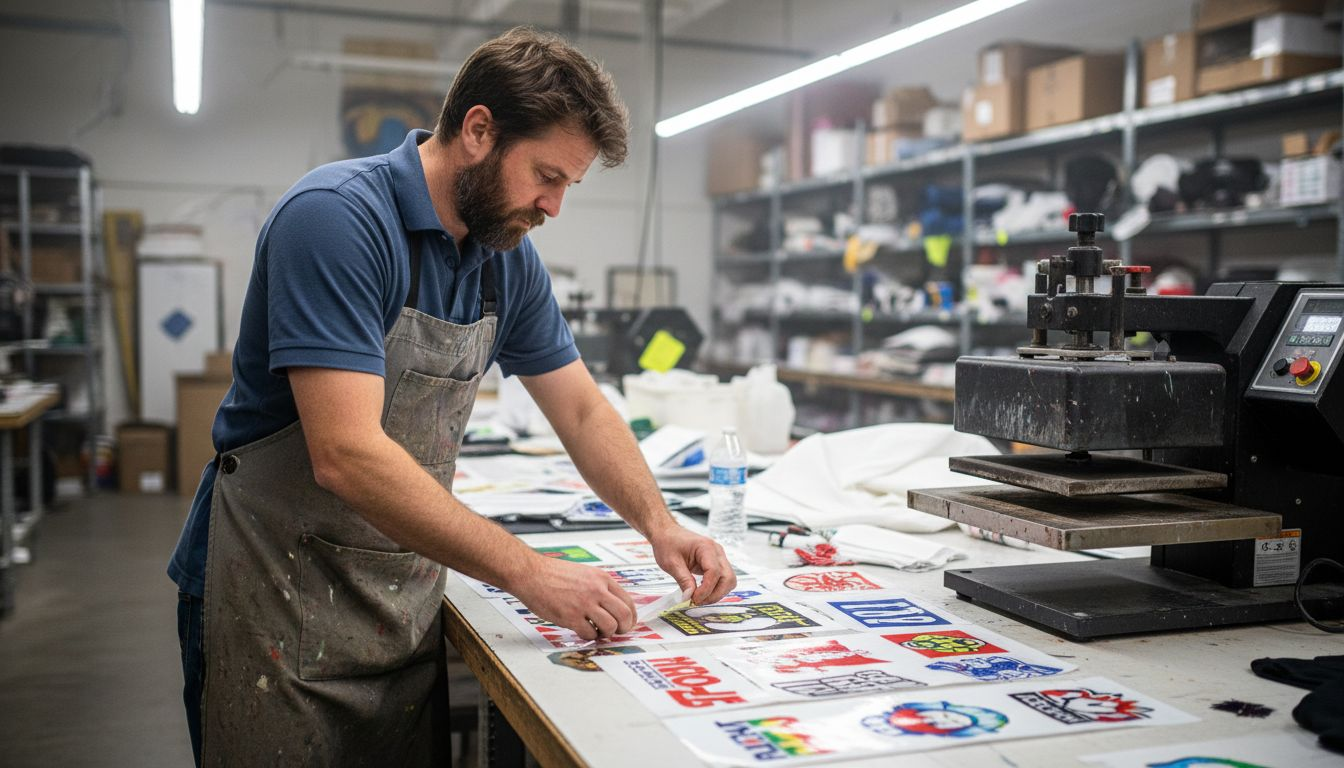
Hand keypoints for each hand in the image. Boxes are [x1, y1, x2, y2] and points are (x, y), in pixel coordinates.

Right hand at [508, 555, 637, 640]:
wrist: (532, 574)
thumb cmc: (554, 574)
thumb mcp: (585, 573)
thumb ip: (600, 587)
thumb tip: (612, 606)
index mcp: (602, 579)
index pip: (628, 601)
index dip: (631, 617)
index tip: (627, 623)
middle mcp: (597, 590)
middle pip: (624, 615)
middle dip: (623, 628)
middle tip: (617, 632)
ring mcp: (584, 604)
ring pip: (610, 627)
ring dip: (605, 634)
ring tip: (597, 631)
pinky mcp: (571, 617)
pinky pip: (589, 634)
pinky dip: (588, 636)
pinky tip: (582, 630)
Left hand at [649, 524, 736, 605]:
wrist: (667, 533)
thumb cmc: (668, 543)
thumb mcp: (671, 563)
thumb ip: (683, 580)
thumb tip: (689, 597)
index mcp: (706, 547)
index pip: (714, 572)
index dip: (706, 589)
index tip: (694, 599)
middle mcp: (717, 551)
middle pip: (728, 578)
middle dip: (715, 594)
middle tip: (698, 601)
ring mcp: (719, 557)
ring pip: (729, 580)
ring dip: (717, 593)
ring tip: (700, 598)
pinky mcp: (717, 563)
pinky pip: (723, 579)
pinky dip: (716, 588)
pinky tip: (702, 592)